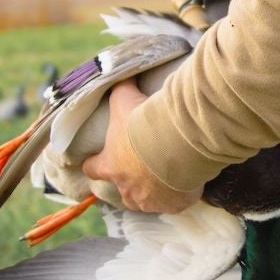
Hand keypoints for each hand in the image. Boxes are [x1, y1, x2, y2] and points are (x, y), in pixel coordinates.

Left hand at [82, 79, 202, 213]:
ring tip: (166, 178)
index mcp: (110, 164)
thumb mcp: (125, 99)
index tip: (97, 162)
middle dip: (130, 180)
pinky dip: (178, 196)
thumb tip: (119, 74)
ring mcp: (149, 201)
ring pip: (147, 201)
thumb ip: (120, 89)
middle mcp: (126, 187)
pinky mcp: (173, 205)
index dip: (95, 164)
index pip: (92, 168)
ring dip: (152, 192)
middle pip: (121, 190)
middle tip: (142, 168)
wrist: (176, 141)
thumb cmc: (144, 122)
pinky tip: (186, 184)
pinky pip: (174, 203)